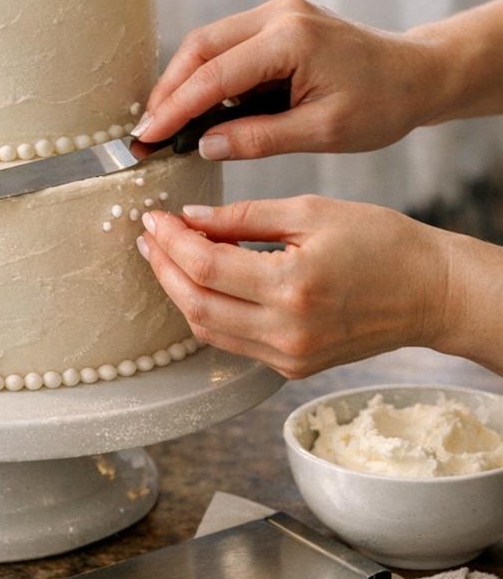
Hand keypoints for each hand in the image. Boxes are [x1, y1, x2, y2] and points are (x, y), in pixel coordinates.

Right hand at [133, 0, 438, 159]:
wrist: (417, 74)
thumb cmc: (381, 104)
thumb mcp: (322, 132)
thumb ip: (259, 137)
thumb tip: (204, 144)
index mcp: (291, 39)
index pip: (215, 74)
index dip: (175, 107)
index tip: (148, 136)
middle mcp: (278, 14)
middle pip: (200, 47)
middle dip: (168, 90)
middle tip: (146, 131)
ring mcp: (277, 12)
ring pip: (209, 42)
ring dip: (183, 81)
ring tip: (164, 123)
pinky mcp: (277, 21)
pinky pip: (228, 45)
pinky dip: (207, 75)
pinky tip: (196, 107)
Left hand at [136, 195, 450, 377]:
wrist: (429, 293)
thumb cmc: (380, 243)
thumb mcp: (310, 212)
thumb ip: (243, 218)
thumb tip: (188, 219)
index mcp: (292, 287)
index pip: (205, 267)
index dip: (170, 241)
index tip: (153, 217)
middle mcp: (287, 332)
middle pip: (195, 304)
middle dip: (163, 268)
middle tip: (149, 237)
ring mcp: (289, 356)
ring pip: (207, 329)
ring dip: (178, 292)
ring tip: (166, 256)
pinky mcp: (293, 367)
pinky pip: (232, 342)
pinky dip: (208, 311)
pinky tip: (201, 282)